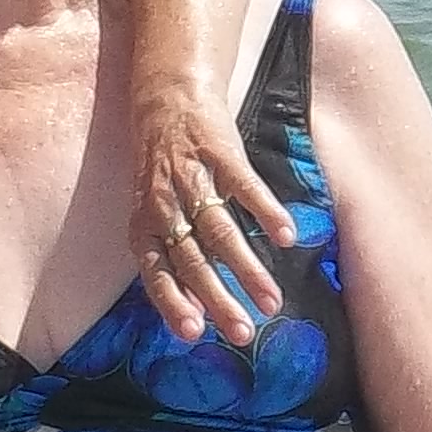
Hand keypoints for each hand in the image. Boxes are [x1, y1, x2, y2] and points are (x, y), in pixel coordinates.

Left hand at [127, 81, 296, 349]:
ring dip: (247, 268)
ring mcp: (191, 177)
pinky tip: (287, 237)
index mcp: (144, 225)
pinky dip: (266, 212)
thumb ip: (176, 256)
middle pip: (192, 259)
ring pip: (219, 230)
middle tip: (244, 332)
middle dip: (218, 298)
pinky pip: (244, 187)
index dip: (173, 302)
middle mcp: (163, 204)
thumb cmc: (164, 169)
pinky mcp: (220, 152)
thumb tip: (196, 311)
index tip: (195, 334)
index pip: (156, 272)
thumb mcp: (157, 213)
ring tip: (272, 300)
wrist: (169, 97)